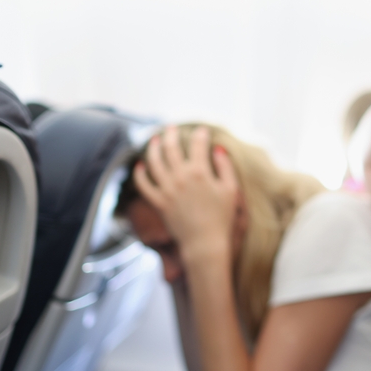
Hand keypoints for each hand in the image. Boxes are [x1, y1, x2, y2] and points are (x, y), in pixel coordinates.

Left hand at [133, 126, 240, 260]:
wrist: (205, 244)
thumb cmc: (222, 218)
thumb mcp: (231, 190)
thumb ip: (225, 167)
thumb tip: (218, 149)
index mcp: (200, 172)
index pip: (198, 144)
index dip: (200, 134)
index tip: (202, 130)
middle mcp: (180, 177)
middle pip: (171, 147)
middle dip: (171, 133)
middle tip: (171, 127)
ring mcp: (167, 189)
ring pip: (153, 161)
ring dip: (152, 147)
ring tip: (154, 139)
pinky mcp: (158, 202)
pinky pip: (143, 184)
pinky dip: (140, 173)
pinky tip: (140, 166)